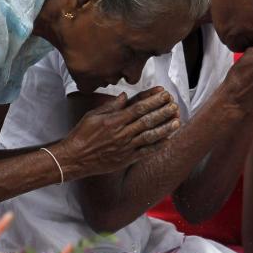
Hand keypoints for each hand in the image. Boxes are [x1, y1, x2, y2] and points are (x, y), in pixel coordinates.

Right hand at [54, 88, 179, 178]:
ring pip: (150, 136)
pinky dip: (158, 146)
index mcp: (114, 120)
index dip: (153, 100)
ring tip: (177, 121)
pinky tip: (168, 140)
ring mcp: (126, 147)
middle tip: (175, 105)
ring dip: (165, 128)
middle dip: (163, 111)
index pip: (138, 107)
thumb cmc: (82, 134)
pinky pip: (145, 152)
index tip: (164, 93)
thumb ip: (111, 106)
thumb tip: (125, 96)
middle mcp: (122, 133)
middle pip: (147, 120)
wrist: (74, 158)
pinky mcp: (127, 159)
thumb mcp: (93, 115)